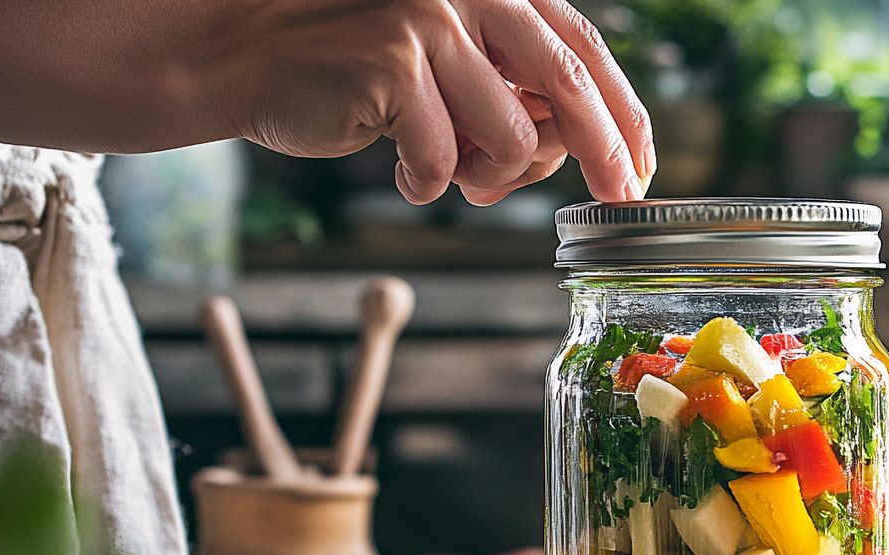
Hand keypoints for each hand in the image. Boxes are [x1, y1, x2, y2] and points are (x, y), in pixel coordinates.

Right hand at [236, 0, 654, 204]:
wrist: (246, 52)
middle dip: (603, 152)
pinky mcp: (392, 65)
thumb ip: (508, 90)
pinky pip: (442, 162)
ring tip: (451, 172)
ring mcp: (429, 22)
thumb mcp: (448, 66)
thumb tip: (575, 147)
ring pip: (508, 137)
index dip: (623, 112)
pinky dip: (427, 185)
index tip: (641, 165)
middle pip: (567, 85)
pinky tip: (401, 172)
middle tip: (619, 198)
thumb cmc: (354, 69)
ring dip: (486, 177)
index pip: (581, 48)